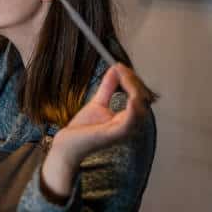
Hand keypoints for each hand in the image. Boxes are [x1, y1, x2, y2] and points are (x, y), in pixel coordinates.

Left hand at [41, 64, 152, 197]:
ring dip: (134, 88)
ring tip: (123, 75)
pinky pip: (130, 121)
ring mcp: (123, 131)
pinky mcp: (115, 134)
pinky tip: (130, 97)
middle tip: (121, 68)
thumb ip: (108, 87)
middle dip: (134, 81)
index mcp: (128, 119)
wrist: (67, 145)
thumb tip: (115, 68)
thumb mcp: (98, 102)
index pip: (140, 97)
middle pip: (143, 100)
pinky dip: (133, 108)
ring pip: (141, 108)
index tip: (120, 66)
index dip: (133, 80)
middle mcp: (130, 126)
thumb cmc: (83, 129)